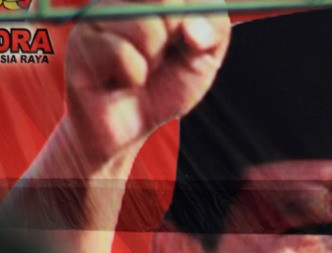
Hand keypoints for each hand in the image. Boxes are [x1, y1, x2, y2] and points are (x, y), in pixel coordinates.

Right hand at [63, 0, 229, 164]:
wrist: (131, 123)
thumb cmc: (168, 83)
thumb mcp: (205, 57)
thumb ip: (213, 30)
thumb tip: (193, 31)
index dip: (197, 13)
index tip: (194, 38)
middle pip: (167, 0)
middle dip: (176, 36)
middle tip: (163, 54)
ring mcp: (99, 13)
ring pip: (146, 27)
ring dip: (153, 59)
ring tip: (141, 69)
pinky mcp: (81, 39)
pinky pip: (122, 53)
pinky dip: (133, 75)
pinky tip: (122, 80)